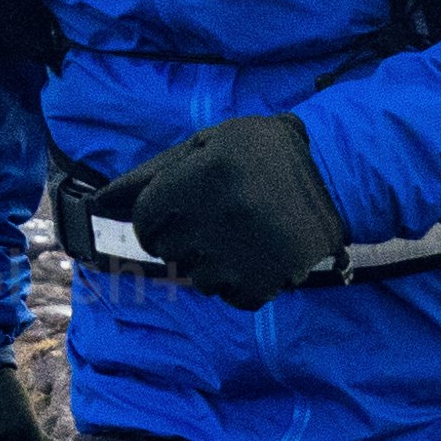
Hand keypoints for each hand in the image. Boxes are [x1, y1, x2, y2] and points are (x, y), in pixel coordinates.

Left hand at [87, 111, 350, 305]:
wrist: (341, 174)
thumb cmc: (265, 153)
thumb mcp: (210, 144)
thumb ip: (153, 172)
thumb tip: (100, 201)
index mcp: (201, 175)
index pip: (145, 219)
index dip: (157, 217)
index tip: (178, 213)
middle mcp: (216, 216)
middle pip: (168, 251)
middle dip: (185, 238)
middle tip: (219, 219)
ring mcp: (241, 252)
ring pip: (198, 278)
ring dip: (215, 262)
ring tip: (245, 236)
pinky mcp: (265, 280)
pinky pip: (232, 297)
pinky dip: (242, 283)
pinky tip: (260, 256)